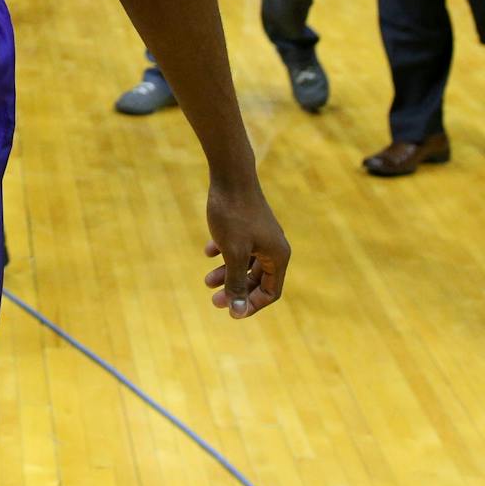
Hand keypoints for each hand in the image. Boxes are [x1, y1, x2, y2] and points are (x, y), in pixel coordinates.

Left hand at [201, 178, 288, 319]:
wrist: (230, 174)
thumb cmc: (233, 215)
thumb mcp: (233, 253)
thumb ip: (236, 283)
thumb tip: (237, 312)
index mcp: (278, 256)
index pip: (271, 292)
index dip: (252, 305)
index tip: (230, 311)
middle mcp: (273, 246)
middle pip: (257, 279)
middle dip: (236, 291)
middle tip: (214, 300)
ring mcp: (261, 233)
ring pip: (246, 262)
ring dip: (227, 273)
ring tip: (206, 281)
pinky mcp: (248, 222)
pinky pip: (238, 244)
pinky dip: (224, 251)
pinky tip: (208, 251)